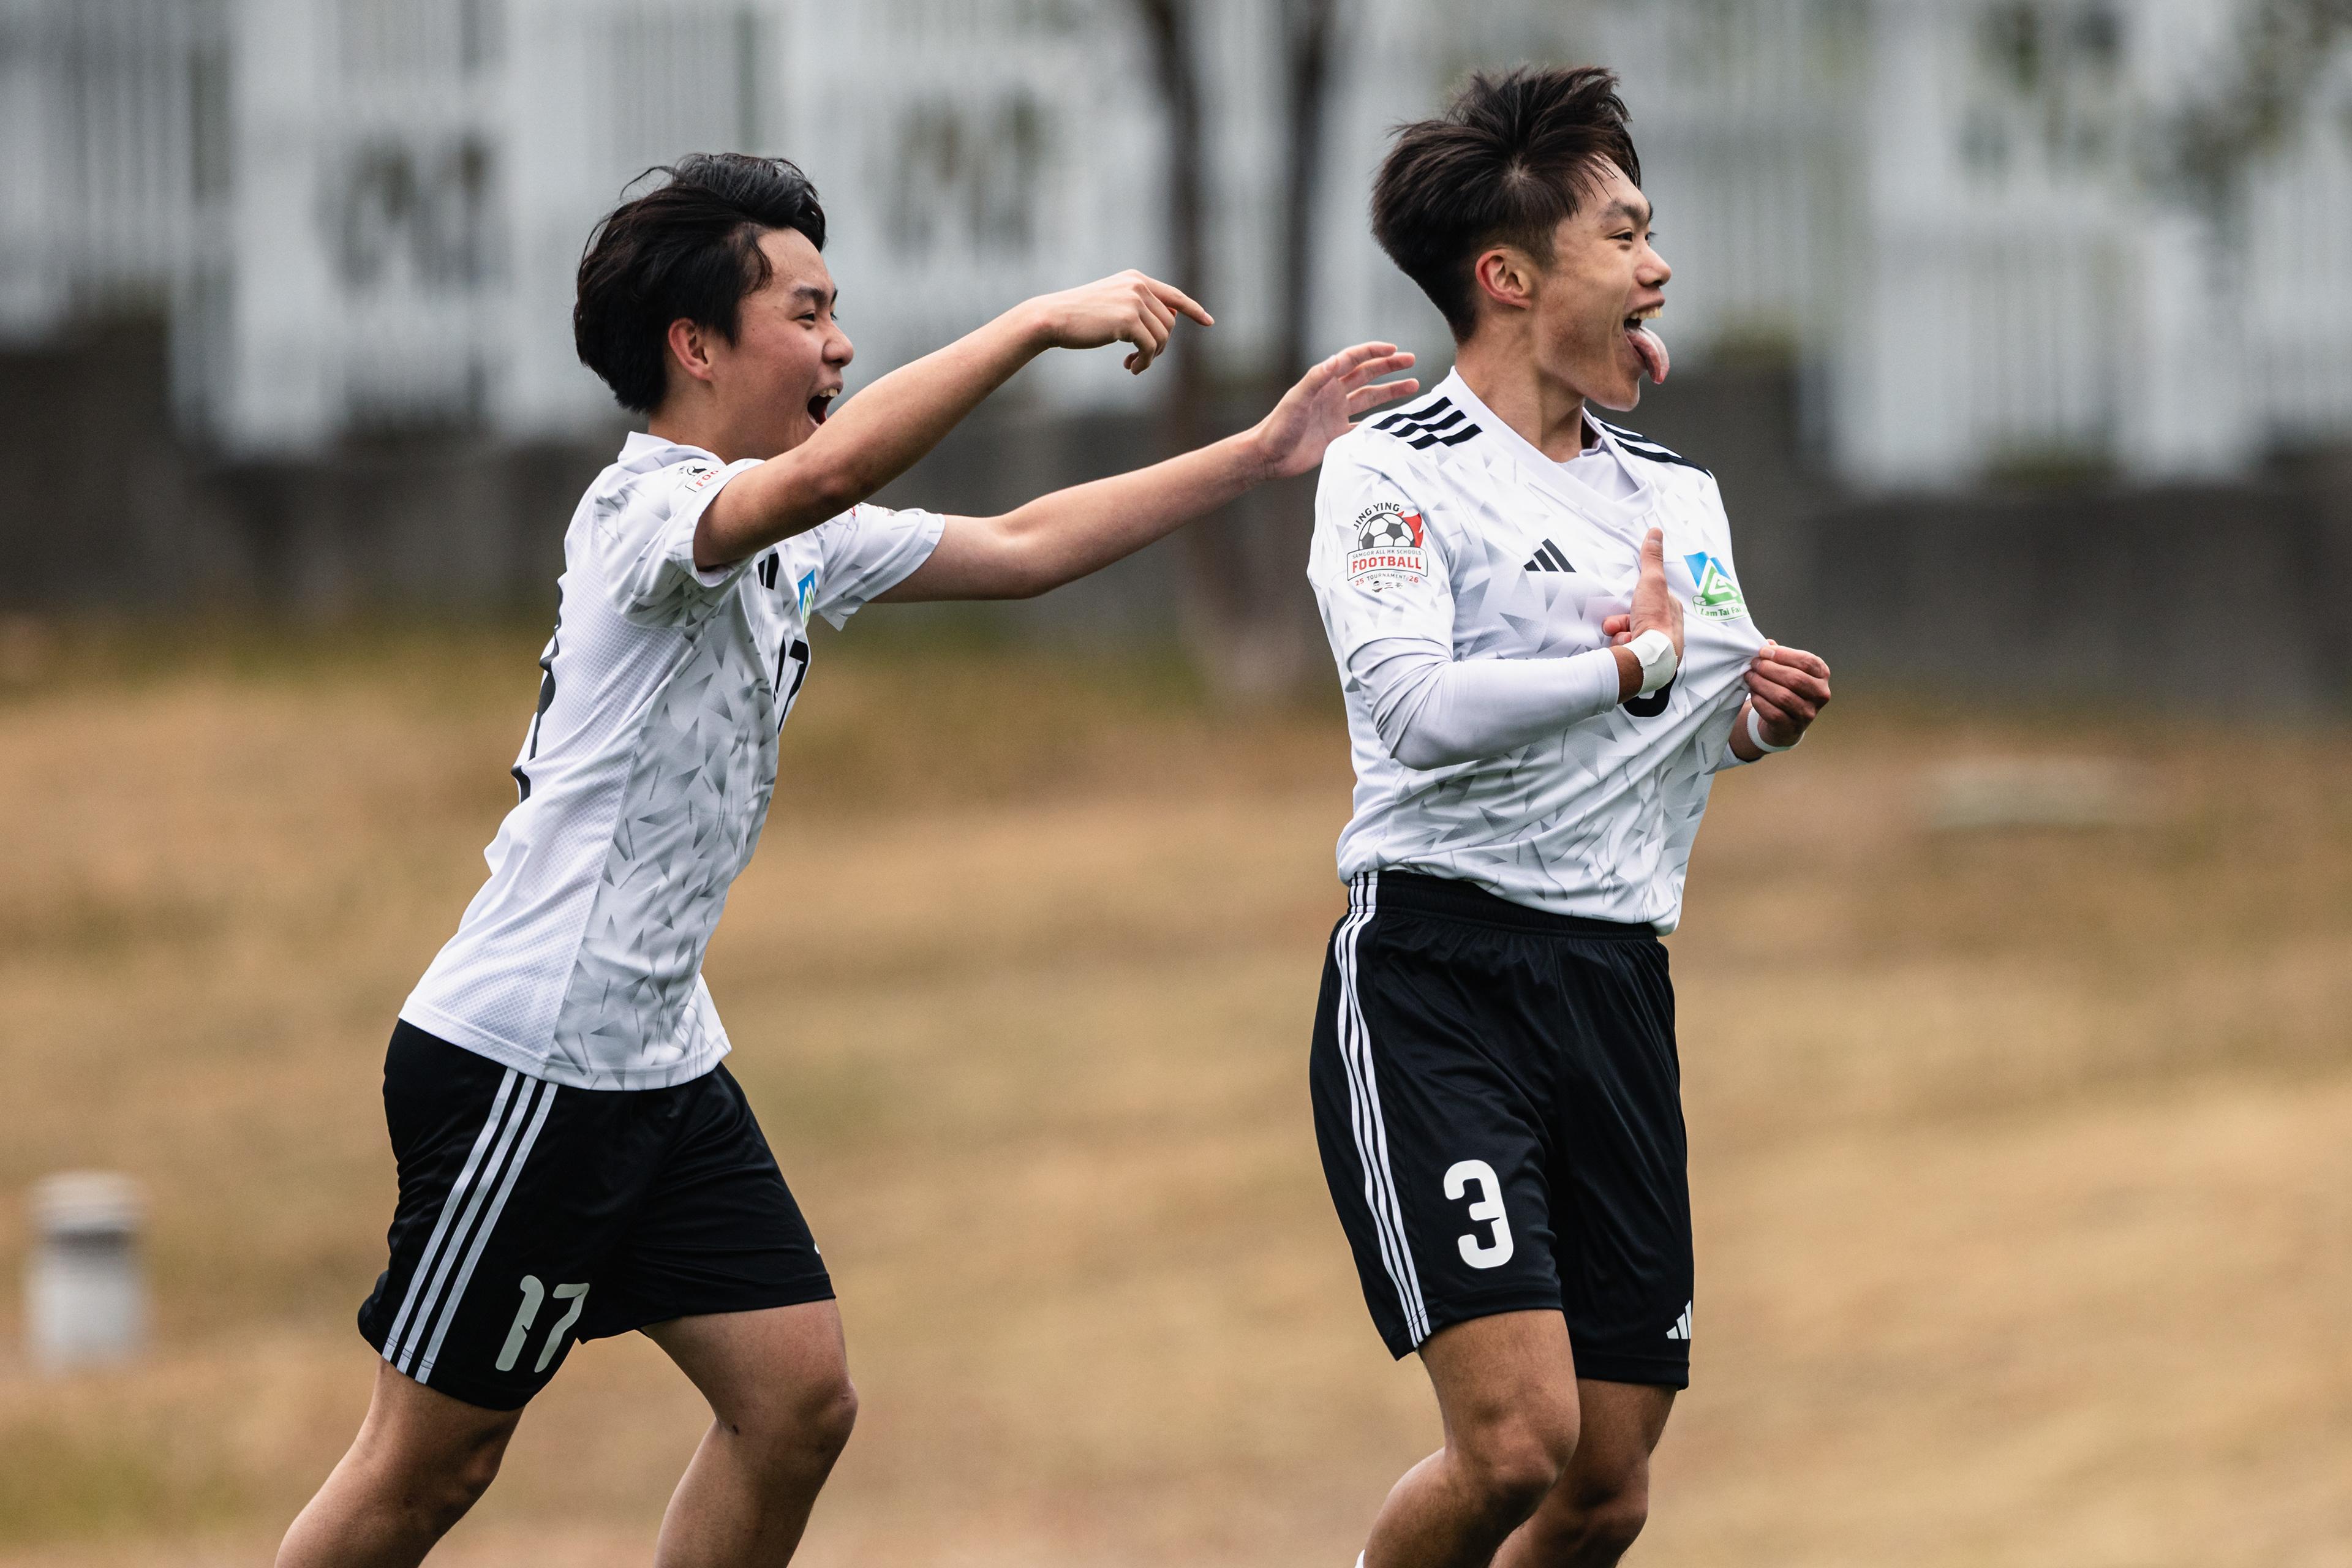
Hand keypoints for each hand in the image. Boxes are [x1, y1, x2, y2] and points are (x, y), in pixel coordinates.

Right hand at [1028, 270, 1212, 373]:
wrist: (1053, 317)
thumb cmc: (1079, 317)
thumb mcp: (1111, 305)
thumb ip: (1137, 308)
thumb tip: (1167, 324)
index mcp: (1136, 279)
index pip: (1174, 295)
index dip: (1193, 310)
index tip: (1208, 322)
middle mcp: (1138, 286)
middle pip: (1169, 323)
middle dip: (1160, 345)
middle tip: (1141, 359)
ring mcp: (1134, 301)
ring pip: (1163, 337)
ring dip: (1152, 357)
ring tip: (1134, 366)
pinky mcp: (1128, 319)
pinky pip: (1151, 348)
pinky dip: (1145, 362)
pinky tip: (1131, 368)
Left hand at [1246, 343, 1418, 478]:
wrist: (1268, 456)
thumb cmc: (1278, 426)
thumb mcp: (1296, 399)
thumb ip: (1316, 379)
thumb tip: (1336, 359)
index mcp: (1324, 382)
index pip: (1353, 360)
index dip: (1373, 353)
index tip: (1394, 349)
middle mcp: (1333, 395)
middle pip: (1367, 376)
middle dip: (1389, 367)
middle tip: (1411, 360)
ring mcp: (1337, 415)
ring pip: (1370, 399)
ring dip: (1391, 392)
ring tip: (1414, 385)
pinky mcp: (1338, 436)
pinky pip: (1365, 426)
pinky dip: (1380, 423)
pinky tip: (1396, 420)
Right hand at [1600, 529, 1684, 659]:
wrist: (1649, 658)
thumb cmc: (1655, 621)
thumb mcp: (1652, 581)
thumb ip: (1651, 558)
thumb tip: (1655, 532)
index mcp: (1671, 611)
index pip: (1652, 597)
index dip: (1639, 596)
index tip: (1631, 597)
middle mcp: (1666, 630)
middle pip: (1636, 615)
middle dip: (1623, 618)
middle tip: (1619, 621)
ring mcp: (1655, 646)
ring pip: (1628, 631)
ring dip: (1619, 630)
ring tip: (1621, 635)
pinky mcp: (1644, 659)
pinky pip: (1625, 646)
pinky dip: (1619, 644)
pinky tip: (1623, 646)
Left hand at [1744, 641, 1831, 744]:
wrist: (1784, 723)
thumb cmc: (1786, 688)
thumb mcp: (1787, 669)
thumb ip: (1779, 656)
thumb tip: (1767, 644)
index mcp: (1822, 674)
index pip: (1807, 661)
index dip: (1783, 654)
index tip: (1763, 652)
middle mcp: (1820, 694)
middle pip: (1794, 679)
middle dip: (1769, 669)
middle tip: (1754, 664)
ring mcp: (1808, 713)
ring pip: (1783, 696)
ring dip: (1761, 684)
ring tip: (1749, 677)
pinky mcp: (1793, 728)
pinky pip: (1774, 713)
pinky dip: (1760, 701)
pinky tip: (1753, 693)